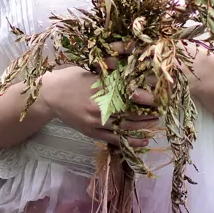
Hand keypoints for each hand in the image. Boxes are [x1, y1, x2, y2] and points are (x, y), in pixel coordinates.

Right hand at [40, 65, 158, 148]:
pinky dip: (130, 141)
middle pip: (132, 112)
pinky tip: (143, 140)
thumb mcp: (93, 71)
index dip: (149, 97)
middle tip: (162, 109)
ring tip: (156, 123)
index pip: (133, 94)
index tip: (161, 95)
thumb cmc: (72, 78)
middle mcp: (101, 106)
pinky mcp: (91, 132)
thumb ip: (113, 73)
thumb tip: (134, 71)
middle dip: (149, 112)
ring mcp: (96, 122)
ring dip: (143, 126)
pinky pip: (114, 139)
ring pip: (126, 127)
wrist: (51, 94)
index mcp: (103, 89)